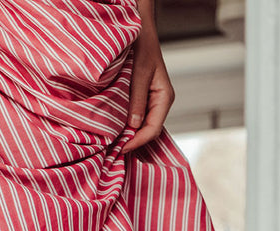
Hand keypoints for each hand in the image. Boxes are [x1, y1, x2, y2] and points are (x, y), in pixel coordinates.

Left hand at [122, 2, 174, 152]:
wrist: (139, 30)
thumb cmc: (142, 46)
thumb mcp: (140, 73)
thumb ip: (137, 100)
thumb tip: (133, 126)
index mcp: (164, 97)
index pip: (153, 128)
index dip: (138, 141)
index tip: (122, 148)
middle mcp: (160, 102)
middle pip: (149, 131)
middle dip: (134, 142)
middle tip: (115, 151)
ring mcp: (152, 102)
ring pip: (143, 126)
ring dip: (130, 136)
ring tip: (114, 145)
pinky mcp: (142, 99)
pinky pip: (137, 118)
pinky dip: (128, 127)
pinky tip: (117, 131)